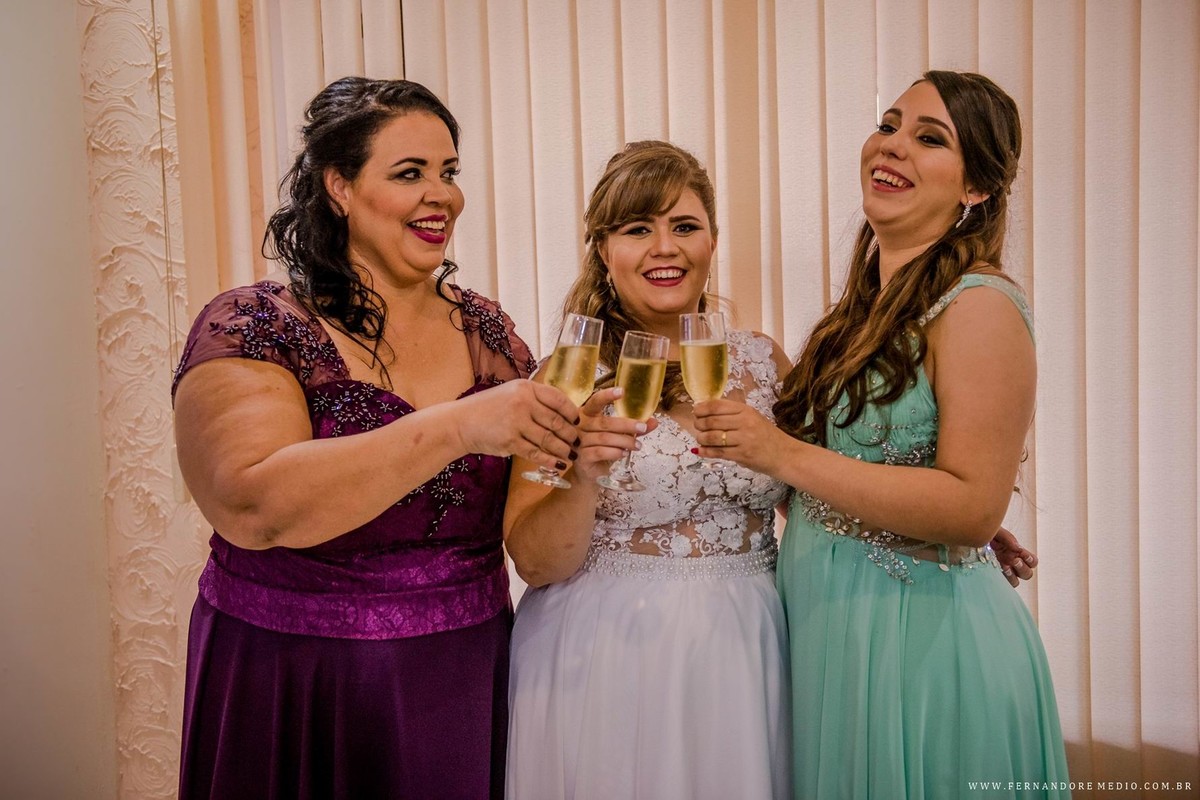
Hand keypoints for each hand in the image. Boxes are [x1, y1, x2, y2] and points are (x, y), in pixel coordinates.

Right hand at [455, 379, 579, 471]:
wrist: (461, 422)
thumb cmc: (488, 408)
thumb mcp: (511, 393)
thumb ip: (534, 399)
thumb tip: (562, 412)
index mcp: (526, 388)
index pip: (558, 399)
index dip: (571, 412)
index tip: (577, 421)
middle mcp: (523, 403)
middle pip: (557, 421)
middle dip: (571, 434)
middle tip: (578, 442)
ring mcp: (516, 422)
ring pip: (549, 439)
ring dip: (563, 449)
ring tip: (571, 455)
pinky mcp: (510, 441)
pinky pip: (536, 453)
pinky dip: (549, 460)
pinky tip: (558, 464)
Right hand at [569, 387, 656, 481]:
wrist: (590, 473)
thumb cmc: (603, 449)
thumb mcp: (619, 435)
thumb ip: (634, 428)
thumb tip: (654, 421)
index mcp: (587, 414)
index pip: (595, 401)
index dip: (607, 396)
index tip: (622, 391)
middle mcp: (580, 425)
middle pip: (605, 422)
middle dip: (627, 425)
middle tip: (642, 428)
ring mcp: (578, 441)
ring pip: (604, 438)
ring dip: (624, 441)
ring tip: (637, 446)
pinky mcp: (581, 457)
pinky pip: (600, 452)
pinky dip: (614, 452)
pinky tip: (624, 454)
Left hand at [691, 398, 782, 473]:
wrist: (784, 454)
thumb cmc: (766, 435)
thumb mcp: (752, 417)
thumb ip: (732, 414)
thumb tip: (705, 410)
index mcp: (746, 410)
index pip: (717, 406)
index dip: (701, 408)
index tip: (696, 411)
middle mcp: (744, 422)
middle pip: (711, 421)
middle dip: (699, 424)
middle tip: (697, 426)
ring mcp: (743, 439)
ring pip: (712, 437)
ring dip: (701, 438)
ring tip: (700, 439)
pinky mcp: (742, 455)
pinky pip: (717, 452)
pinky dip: (705, 451)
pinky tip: (700, 450)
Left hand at [990, 526, 1036, 587]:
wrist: (969, 537)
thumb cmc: (984, 534)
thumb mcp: (996, 532)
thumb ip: (1007, 538)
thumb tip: (1018, 548)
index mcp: (1016, 553)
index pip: (1032, 561)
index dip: (1030, 560)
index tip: (1022, 554)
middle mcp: (1012, 563)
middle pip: (1027, 574)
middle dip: (1022, 568)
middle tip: (1014, 560)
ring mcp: (1002, 571)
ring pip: (1016, 581)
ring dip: (1012, 576)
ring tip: (1004, 567)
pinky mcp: (993, 576)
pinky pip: (1001, 584)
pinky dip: (1001, 580)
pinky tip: (995, 572)